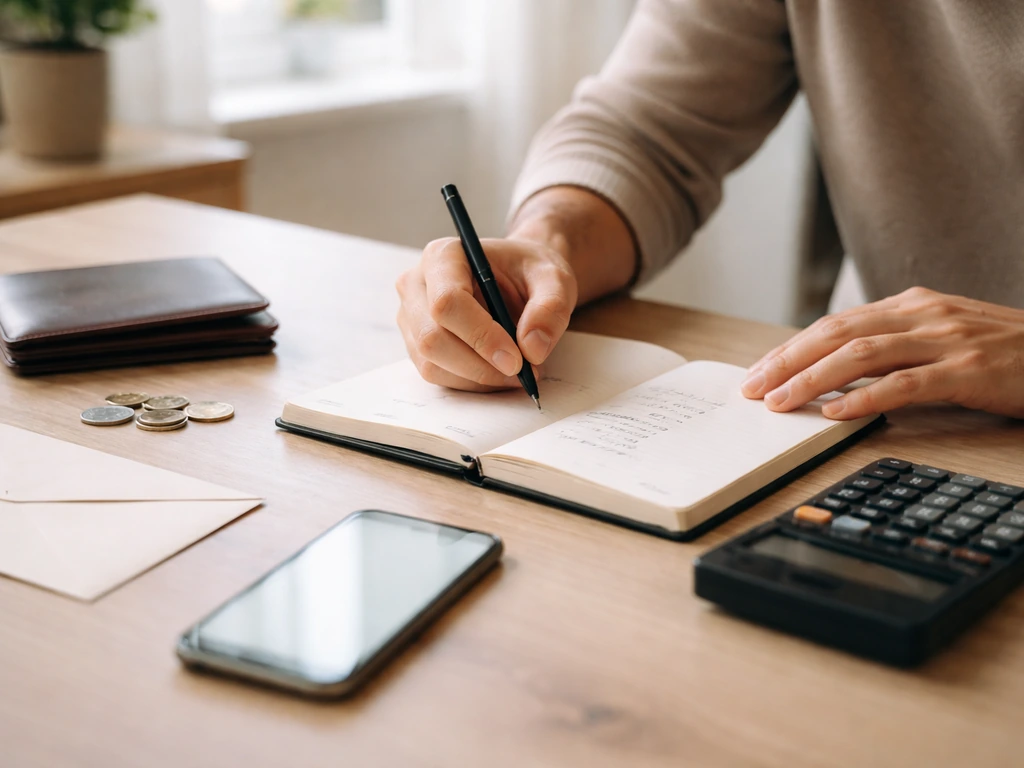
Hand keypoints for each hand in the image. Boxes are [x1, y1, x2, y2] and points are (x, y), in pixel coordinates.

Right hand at [396, 236, 577, 390]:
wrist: (518, 279)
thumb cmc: (529, 272)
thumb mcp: (555, 279)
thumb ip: (550, 308)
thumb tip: (532, 349)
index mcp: (444, 256)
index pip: (448, 301)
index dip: (481, 336)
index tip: (516, 359)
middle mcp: (417, 284)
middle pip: (432, 338)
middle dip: (479, 365)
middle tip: (521, 372)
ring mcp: (411, 317)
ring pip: (432, 363)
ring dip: (477, 378)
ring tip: (515, 373)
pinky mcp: (416, 344)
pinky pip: (436, 374)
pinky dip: (471, 383)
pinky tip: (497, 372)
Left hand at [740, 287, 1023, 419]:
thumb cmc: (1006, 353)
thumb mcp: (944, 337)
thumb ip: (896, 346)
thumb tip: (837, 373)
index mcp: (914, 304)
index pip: (836, 324)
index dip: (792, 347)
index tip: (759, 370)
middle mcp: (924, 314)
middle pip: (838, 333)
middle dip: (787, 360)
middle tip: (752, 387)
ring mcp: (948, 340)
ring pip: (862, 355)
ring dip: (812, 379)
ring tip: (779, 402)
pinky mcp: (970, 371)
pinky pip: (906, 385)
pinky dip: (865, 399)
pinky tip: (835, 414)